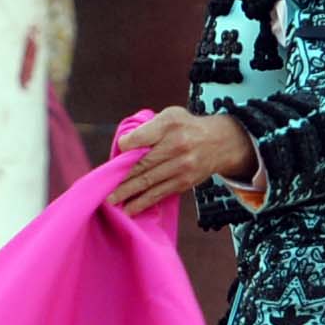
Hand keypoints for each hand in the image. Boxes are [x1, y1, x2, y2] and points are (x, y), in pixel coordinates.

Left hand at [108, 110, 256, 214]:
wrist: (220, 143)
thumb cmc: (186, 128)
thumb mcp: (170, 116)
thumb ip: (148, 127)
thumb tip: (123, 147)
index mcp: (169, 124)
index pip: (140, 137)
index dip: (125, 146)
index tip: (116, 155)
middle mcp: (176, 145)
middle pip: (142, 164)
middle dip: (121, 179)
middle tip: (104, 189)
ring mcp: (181, 166)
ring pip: (149, 182)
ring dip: (128, 194)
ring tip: (112, 201)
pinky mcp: (184, 182)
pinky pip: (160, 194)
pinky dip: (143, 202)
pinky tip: (130, 209)